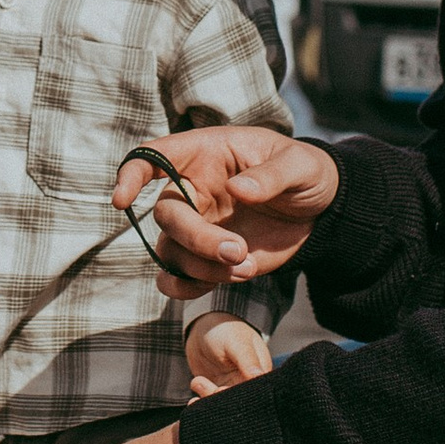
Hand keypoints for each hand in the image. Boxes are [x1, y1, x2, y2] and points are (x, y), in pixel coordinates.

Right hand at [111, 129, 340, 298]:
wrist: (321, 209)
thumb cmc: (306, 173)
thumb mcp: (300, 165)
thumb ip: (271, 176)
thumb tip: (237, 190)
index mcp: (206, 155)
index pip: (154, 156)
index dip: (131, 174)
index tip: (123, 199)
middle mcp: (193, 190)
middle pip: (166, 216)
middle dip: (196, 239)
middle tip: (237, 251)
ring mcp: (198, 226)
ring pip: (171, 252)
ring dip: (202, 268)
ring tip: (247, 267)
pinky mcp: (209, 258)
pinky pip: (179, 278)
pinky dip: (190, 288)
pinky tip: (230, 282)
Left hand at [184, 313, 272, 398]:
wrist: (204, 326)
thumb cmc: (225, 328)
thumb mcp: (237, 342)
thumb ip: (247, 360)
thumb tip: (258, 376)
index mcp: (260, 371)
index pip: (255, 393)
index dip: (240, 397)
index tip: (223, 389)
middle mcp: (248, 382)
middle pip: (238, 401)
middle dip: (222, 399)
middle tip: (209, 388)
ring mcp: (232, 386)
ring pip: (223, 403)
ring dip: (209, 399)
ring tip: (197, 382)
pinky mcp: (217, 388)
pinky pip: (211, 401)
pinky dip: (202, 403)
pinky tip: (193, 401)